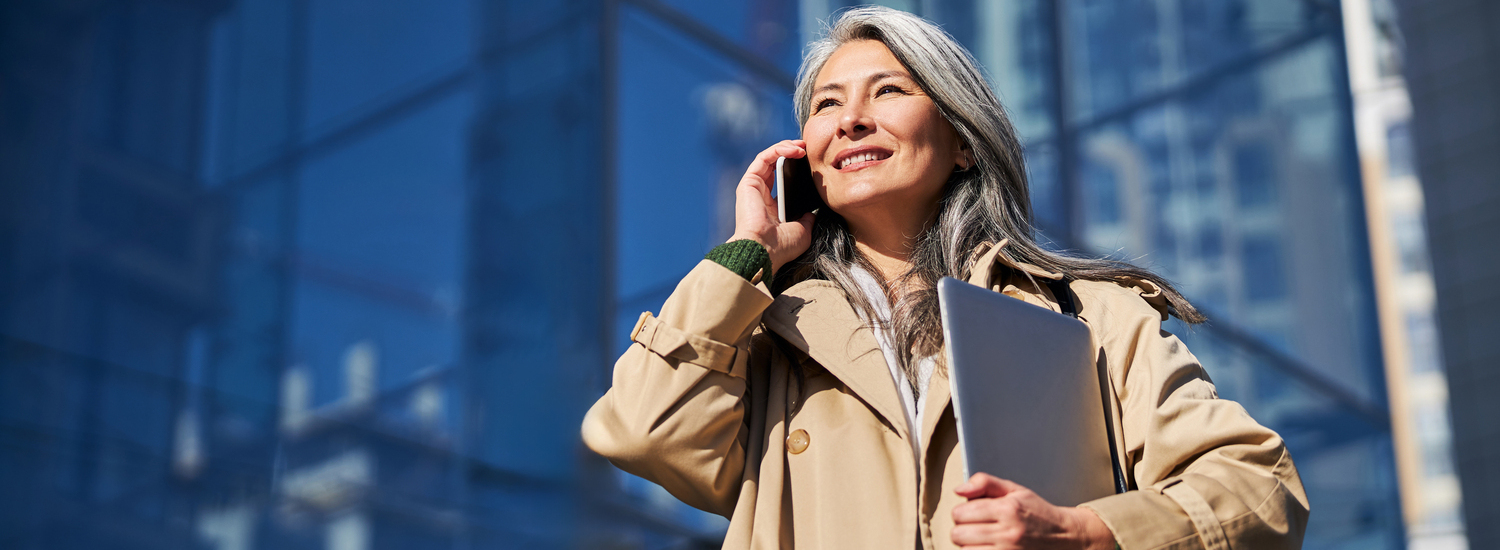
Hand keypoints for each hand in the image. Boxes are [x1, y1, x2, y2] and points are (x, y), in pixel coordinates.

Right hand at [729, 139, 816, 273]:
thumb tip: (813, 213)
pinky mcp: (749, 182)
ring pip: (769, 158)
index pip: (783, 180)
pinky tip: (793, 150)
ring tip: (802, 146)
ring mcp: (754, 188)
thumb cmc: (781, 246)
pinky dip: (778, 150)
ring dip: (786, 148)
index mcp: (772, 207)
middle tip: (807, 149)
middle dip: (792, 153)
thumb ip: (807, 219)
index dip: (797, 169)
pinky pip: (763, 158)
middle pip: (776, 165)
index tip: (812, 163)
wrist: (765, 250)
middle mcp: (761, 195)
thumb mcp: (802, 231)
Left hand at [952, 473, 1114, 549]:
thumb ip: (985, 483)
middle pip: (958, 534)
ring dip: (968, 544)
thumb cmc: (1038, 514)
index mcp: (1007, 509)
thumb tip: (959, 489)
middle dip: (962, 529)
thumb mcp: (1015, 491)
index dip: (961, 512)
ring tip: (981, 539)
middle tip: (974, 527)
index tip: (970, 513)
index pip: (960, 513)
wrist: (1064, 537)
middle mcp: (1008, 533)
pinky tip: (987, 547)